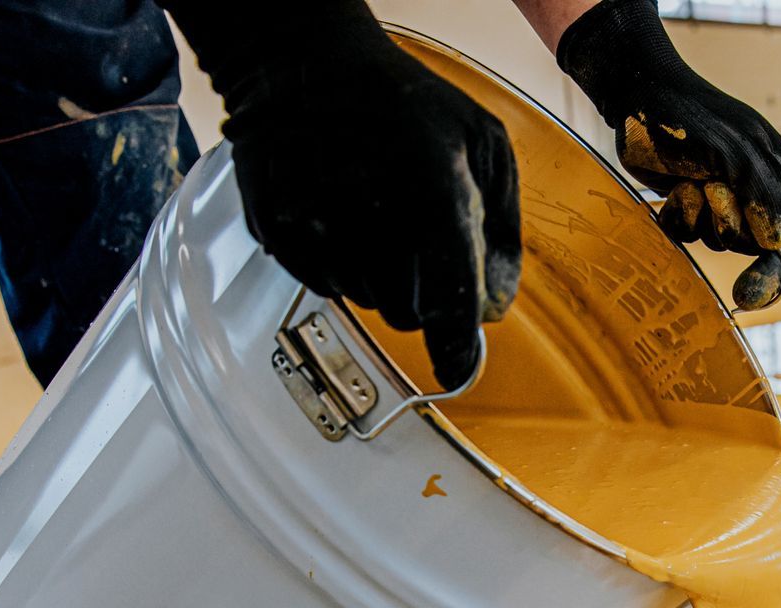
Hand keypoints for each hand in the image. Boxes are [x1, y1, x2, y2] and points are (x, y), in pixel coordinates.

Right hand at [164, 0, 520, 386]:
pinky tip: (343, 215)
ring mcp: (315, 224)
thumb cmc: (406, 103)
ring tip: (377, 214)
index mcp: (430, 189)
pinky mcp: (278, 232)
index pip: (448, 297)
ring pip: (366, 302)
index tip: (455, 371)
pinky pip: (325, 285)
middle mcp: (367, 212)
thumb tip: (494, 309)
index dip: (454, 345)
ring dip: (381, 277)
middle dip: (423, 294)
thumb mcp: (484, 145)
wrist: (306, 63)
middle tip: (417, 241)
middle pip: (406, 312)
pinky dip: (342, 265)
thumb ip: (502, 232)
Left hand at [557, 0, 780, 309]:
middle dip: (732, 226)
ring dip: (703, 219)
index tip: (751, 295)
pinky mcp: (688, 203)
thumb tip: (777, 243)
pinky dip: (679, 218)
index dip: (778, 271)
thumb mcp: (735, 153)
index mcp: (779, 174)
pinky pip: (689, 234)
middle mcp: (755, 189)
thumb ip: (762, 195)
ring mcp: (720, 197)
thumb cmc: (692, 117)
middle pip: (756, 245)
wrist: (637, 96)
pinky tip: (674, 189)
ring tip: (691, 182)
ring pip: (720, 240)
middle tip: (713, 194)